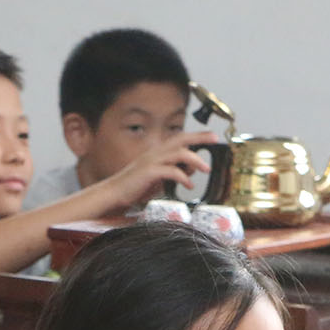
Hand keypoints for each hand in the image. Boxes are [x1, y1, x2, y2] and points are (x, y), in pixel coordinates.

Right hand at [106, 130, 221, 208]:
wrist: (114, 194)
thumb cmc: (135, 187)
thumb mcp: (160, 178)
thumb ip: (175, 171)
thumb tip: (192, 169)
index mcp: (157, 152)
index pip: (180, 138)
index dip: (197, 136)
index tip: (212, 136)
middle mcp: (155, 153)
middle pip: (181, 139)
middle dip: (200, 137)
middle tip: (215, 140)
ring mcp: (151, 161)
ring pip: (179, 153)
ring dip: (195, 160)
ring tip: (205, 169)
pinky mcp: (149, 173)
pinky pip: (170, 171)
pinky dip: (183, 177)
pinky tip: (189, 185)